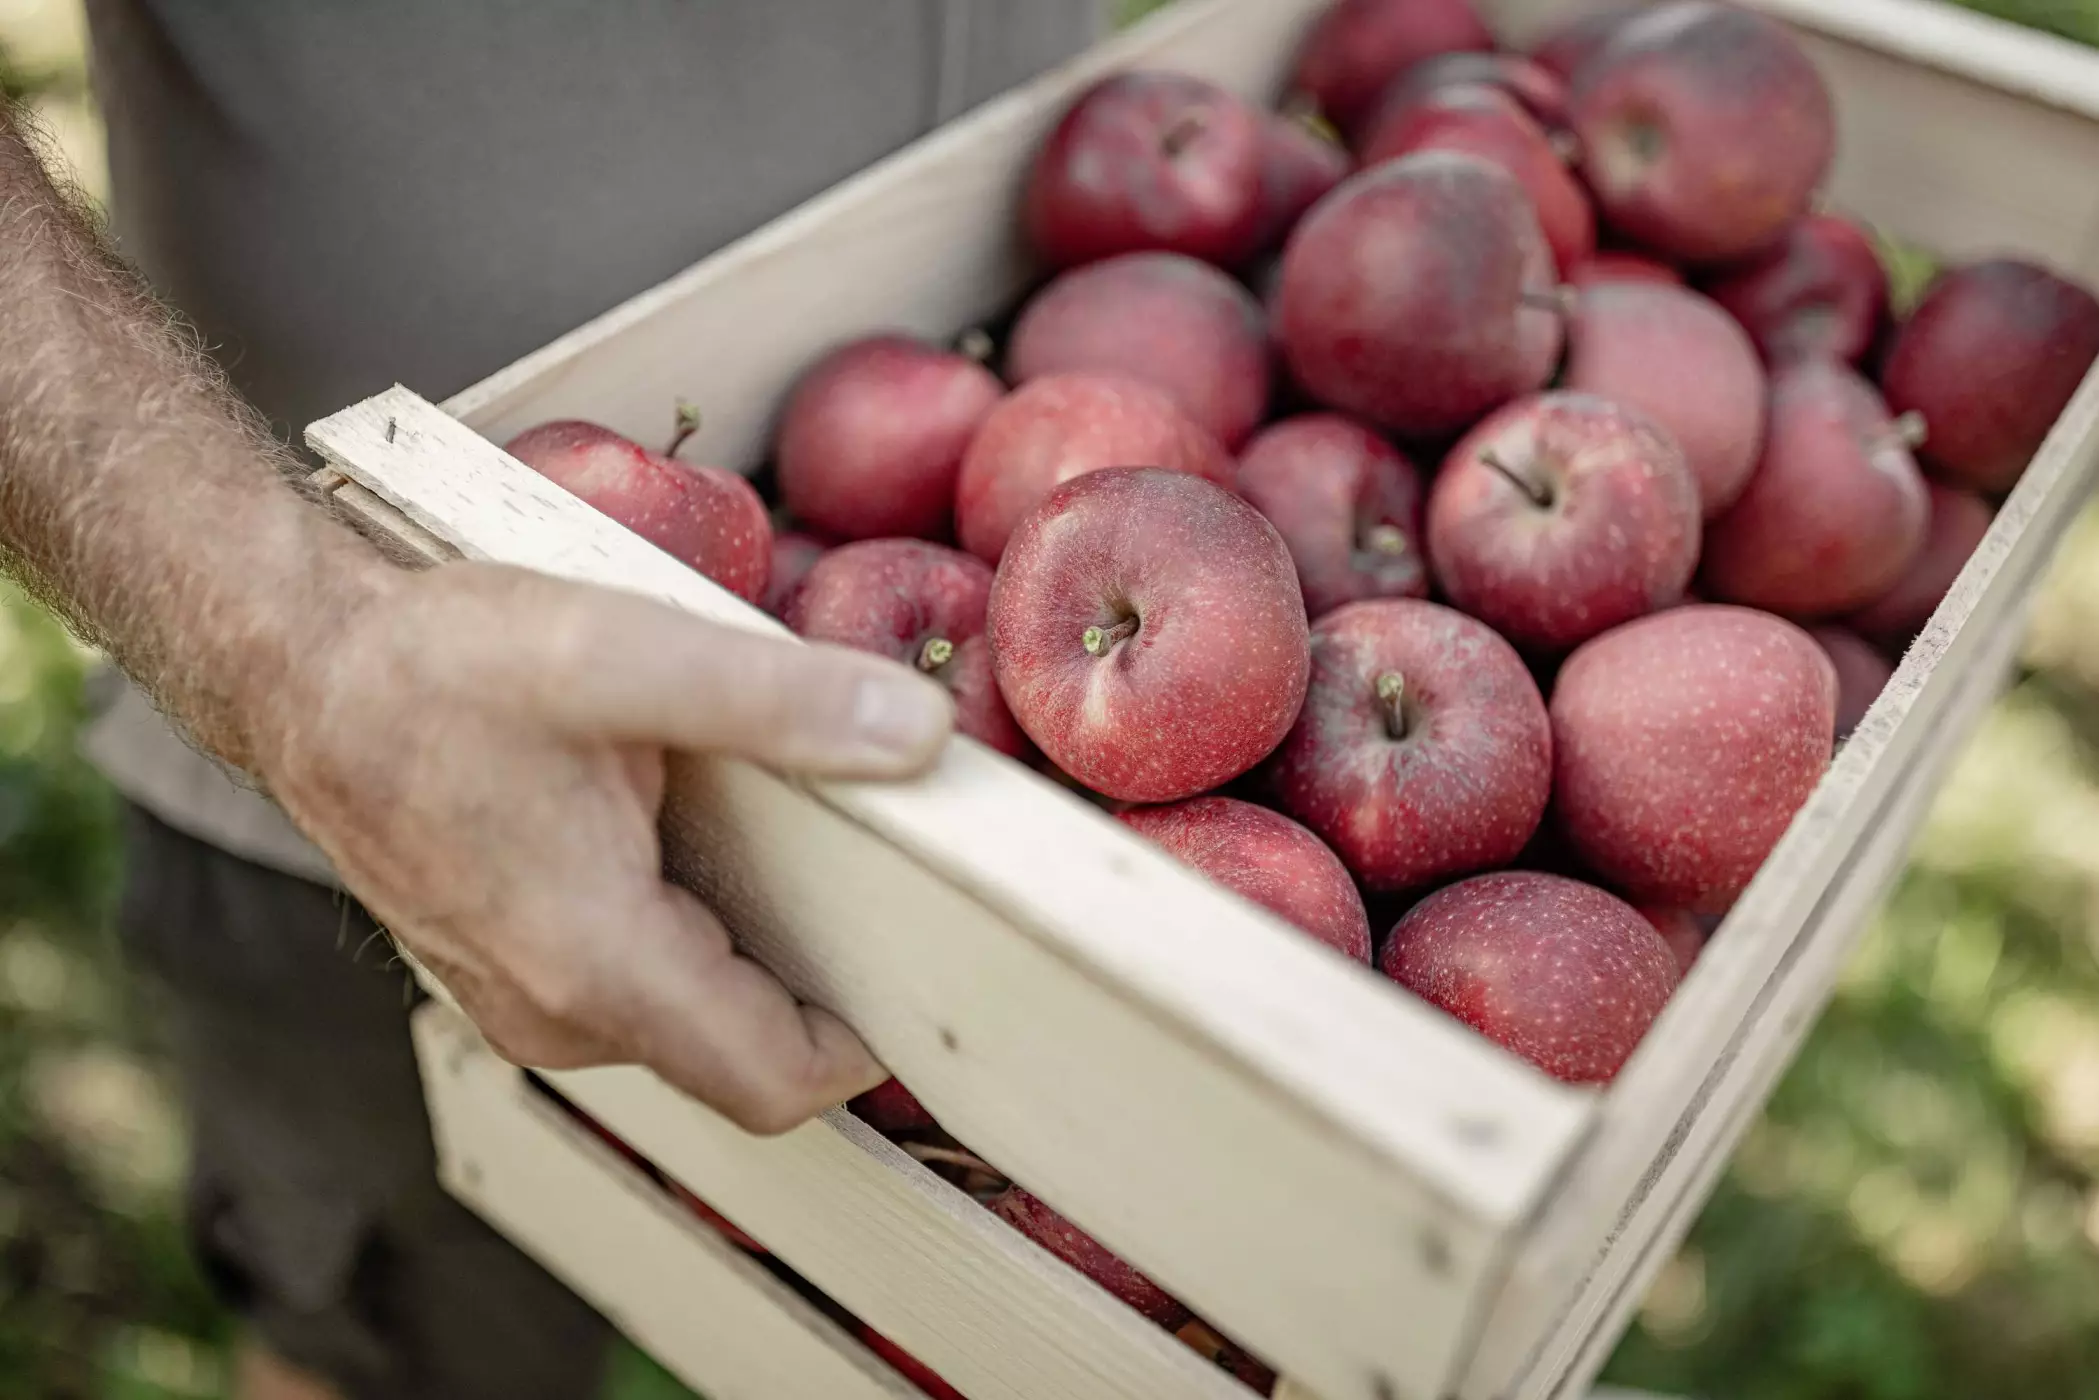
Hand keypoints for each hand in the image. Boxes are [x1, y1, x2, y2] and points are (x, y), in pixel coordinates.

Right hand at [259, 560, 954, 1133]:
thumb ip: (780, 700)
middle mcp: (556, 1015)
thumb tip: (914, 735)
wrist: (297, 671)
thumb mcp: (622, 653)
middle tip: (879, 882)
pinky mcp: (509, 971)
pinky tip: (701, 843)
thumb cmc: (431, 666)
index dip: (867, 1041)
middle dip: (822, 988)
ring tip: (792, 848)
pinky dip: (690, 940)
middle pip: (741, 1058)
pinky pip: (635, 992)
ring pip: (688, 1025)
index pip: (776, 1081)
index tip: (925, 966)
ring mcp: (525, 1003)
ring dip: (753, 957)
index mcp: (594, 963)